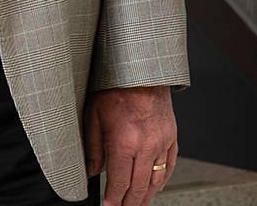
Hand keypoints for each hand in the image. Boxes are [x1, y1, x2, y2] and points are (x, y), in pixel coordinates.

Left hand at [84, 86, 177, 205]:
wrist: (142, 70)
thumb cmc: (115, 86)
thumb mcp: (94, 114)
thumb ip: (93, 147)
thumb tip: (91, 171)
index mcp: (124, 142)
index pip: (119, 182)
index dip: (113, 200)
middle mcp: (145, 146)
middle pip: (138, 187)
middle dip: (129, 203)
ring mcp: (161, 143)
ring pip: (155, 180)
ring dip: (146, 196)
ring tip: (137, 204)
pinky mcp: (171, 137)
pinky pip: (169, 166)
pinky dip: (162, 180)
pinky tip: (155, 187)